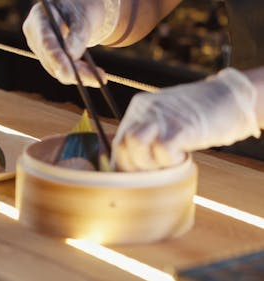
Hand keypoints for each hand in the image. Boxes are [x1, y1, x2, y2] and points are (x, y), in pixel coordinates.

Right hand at [22, 0, 119, 86]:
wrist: (74, 10)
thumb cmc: (78, 8)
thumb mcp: (81, 17)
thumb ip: (77, 34)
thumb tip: (72, 56)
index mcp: (39, 18)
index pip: (46, 42)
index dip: (57, 59)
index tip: (69, 73)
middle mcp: (34, 35)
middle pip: (51, 59)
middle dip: (73, 71)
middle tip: (95, 79)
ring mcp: (39, 48)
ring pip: (57, 68)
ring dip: (79, 75)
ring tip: (101, 77)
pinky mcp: (47, 58)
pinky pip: (62, 70)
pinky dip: (79, 74)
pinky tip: (97, 77)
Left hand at [112, 68, 260, 170]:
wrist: (232, 97)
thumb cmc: (200, 117)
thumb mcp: (166, 123)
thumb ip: (148, 138)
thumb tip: (131, 169)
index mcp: (138, 110)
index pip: (117, 143)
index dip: (126, 166)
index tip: (140, 176)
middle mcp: (144, 110)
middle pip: (121, 145)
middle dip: (137, 167)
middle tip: (158, 169)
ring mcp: (161, 116)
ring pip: (134, 144)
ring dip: (151, 163)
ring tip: (170, 161)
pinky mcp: (180, 125)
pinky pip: (162, 149)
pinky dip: (171, 161)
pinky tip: (183, 155)